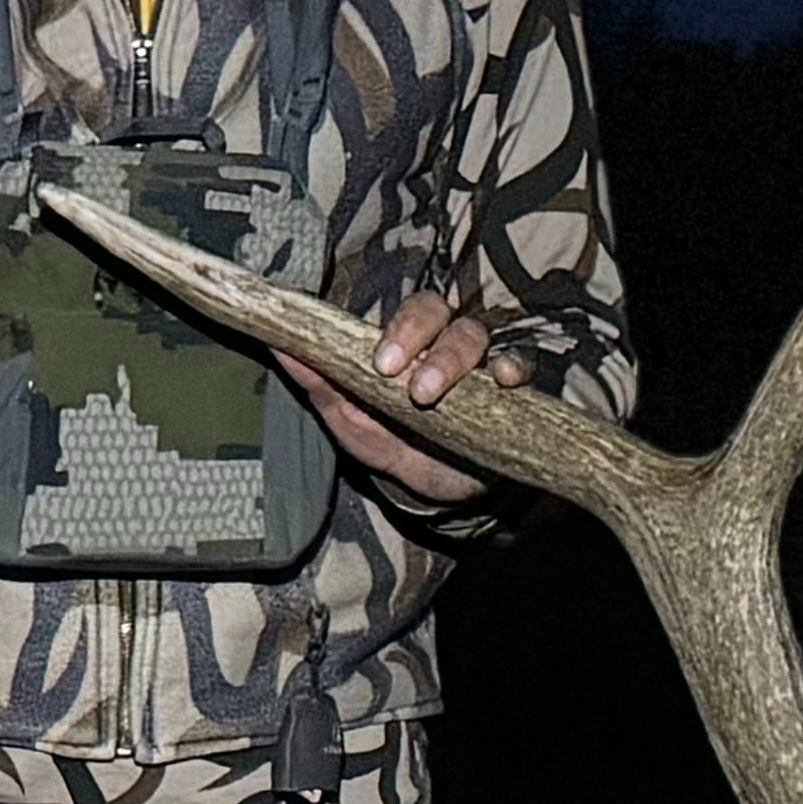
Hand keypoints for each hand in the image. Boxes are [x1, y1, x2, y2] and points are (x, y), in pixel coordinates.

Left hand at [284, 298, 500, 506]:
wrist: (436, 488)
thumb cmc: (392, 440)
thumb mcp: (351, 419)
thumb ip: (320, 383)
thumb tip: (281, 346)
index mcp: (410, 344)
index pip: (410, 314)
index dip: (398, 331)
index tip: (381, 363)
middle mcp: (446, 345)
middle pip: (443, 316)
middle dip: (421, 340)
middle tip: (404, 380)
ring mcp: (481, 366)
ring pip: (475, 338)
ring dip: (453, 360)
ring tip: (430, 394)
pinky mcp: (513, 392)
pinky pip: (521, 367)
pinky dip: (514, 368)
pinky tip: (504, 380)